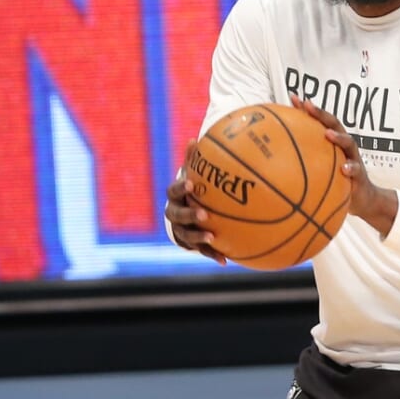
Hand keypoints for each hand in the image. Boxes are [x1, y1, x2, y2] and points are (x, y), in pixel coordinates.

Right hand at [163, 139, 227, 264]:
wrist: (183, 214)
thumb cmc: (192, 189)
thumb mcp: (191, 174)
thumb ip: (192, 160)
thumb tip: (193, 138)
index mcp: (175, 197)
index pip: (174, 191)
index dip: (181, 188)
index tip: (192, 185)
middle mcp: (174, 214)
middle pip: (177, 216)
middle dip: (190, 215)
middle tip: (204, 214)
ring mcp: (181, 231)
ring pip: (186, 236)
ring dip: (198, 238)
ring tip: (212, 238)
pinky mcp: (190, 245)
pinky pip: (200, 251)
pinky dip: (212, 255)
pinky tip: (225, 260)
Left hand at [291, 95, 398, 236]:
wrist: (363, 200)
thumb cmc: (337, 181)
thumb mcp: (320, 170)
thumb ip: (305, 162)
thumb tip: (274, 160)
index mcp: (333, 143)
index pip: (320, 121)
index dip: (308, 109)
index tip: (293, 98)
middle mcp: (343, 147)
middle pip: (334, 124)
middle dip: (321, 114)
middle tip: (308, 106)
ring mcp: (353, 158)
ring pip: (348, 143)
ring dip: (338, 137)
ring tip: (328, 134)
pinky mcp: (359, 175)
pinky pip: (356, 170)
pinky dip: (351, 168)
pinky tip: (344, 169)